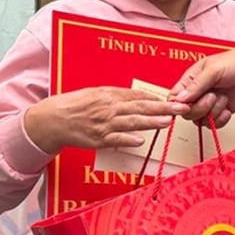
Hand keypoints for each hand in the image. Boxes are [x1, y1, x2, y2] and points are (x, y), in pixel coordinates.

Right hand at [24, 87, 180, 154]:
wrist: (52, 119)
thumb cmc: (75, 105)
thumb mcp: (97, 93)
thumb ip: (119, 96)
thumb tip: (141, 98)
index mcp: (110, 95)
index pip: (138, 96)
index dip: (157, 99)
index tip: (174, 99)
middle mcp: (109, 108)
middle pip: (140, 107)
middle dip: (163, 108)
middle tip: (181, 108)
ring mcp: (104, 124)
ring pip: (132, 122)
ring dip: (151, 122)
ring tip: (168, 122)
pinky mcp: (97, 139)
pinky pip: (115, 139)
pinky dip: (127, 140)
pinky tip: (140, 140)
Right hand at [171, 50, 234, 125]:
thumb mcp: (213, 69)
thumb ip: (196, 84)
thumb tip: (179, 98)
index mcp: (191, 80)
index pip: (174, 98)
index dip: (177, 105)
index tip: (186, 106)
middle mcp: (198, 94)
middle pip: (187, 112)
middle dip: (201, 107)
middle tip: (213, 96)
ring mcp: (209, 104)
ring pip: (200, 120)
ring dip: (213, 112)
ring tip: (223, 98)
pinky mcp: (220, 112)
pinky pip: (213, 124)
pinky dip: (221, 119)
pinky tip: (228, 107)